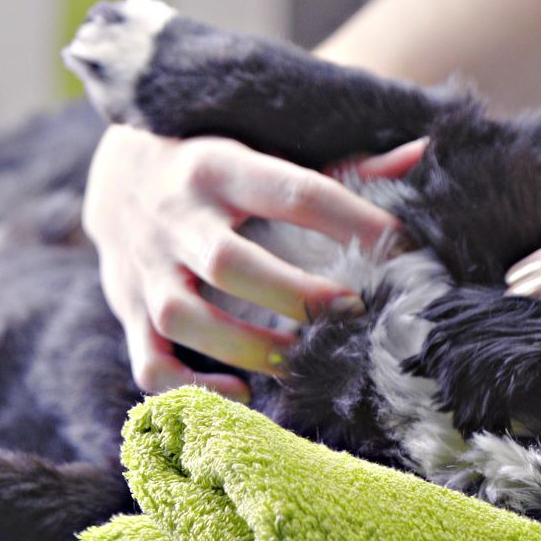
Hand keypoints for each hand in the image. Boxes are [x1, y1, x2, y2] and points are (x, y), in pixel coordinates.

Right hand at [83, 125, 425, 399]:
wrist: (115, 170)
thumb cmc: (218, 161)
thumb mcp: (267, 144)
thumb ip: (345, 162)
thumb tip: (425, 154)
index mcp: (219, 164)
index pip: (293, 191)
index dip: (352, 222)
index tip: (402, 249)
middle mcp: (175, 215)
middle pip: (230, 264)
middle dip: (297, 296)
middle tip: (352, 313)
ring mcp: (144, 267)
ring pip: (181, 318)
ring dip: (247, 348)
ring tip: (300, 359)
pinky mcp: (126, 309)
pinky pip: (148, 363)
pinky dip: (191, 389)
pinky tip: (242, 395)